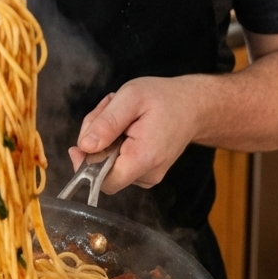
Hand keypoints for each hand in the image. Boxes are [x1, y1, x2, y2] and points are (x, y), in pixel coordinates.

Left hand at [68, 76, 207, 194]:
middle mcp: (147, 174)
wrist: (192, 105)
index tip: (84, 139)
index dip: (87, 163)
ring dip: (105, 137)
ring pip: (107, 164)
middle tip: (108, 109)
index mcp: (144, 158)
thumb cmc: (164, 98)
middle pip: (102, 170)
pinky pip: (117, 161)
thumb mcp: (131, 97)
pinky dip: (114, 141)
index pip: (103, 181)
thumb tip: (85, 147)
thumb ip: (107, 122)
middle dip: (96, 139)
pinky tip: (126, 123)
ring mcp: (147, 176)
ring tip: (122, 113)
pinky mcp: (145, 171)